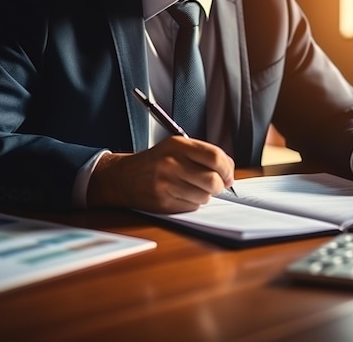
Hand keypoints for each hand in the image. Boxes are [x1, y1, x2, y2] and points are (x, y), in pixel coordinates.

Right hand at [86, 136, 234, 212]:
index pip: (215, 157)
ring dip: (204, 195)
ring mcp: (166, 184)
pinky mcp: (163, 202)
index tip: (228, 175)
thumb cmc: (155, 162)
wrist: (123, 177)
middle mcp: (171, 163)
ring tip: (192, 188)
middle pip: (213, 180)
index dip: (227, 169)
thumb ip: (203, 154)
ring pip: (204, 196)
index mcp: (178, 145)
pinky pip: (192, 206)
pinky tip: (181, 195)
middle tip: (216, 185)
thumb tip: (229, 169)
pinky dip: (192, 203)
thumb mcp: (176, 148)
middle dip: (219, 186)